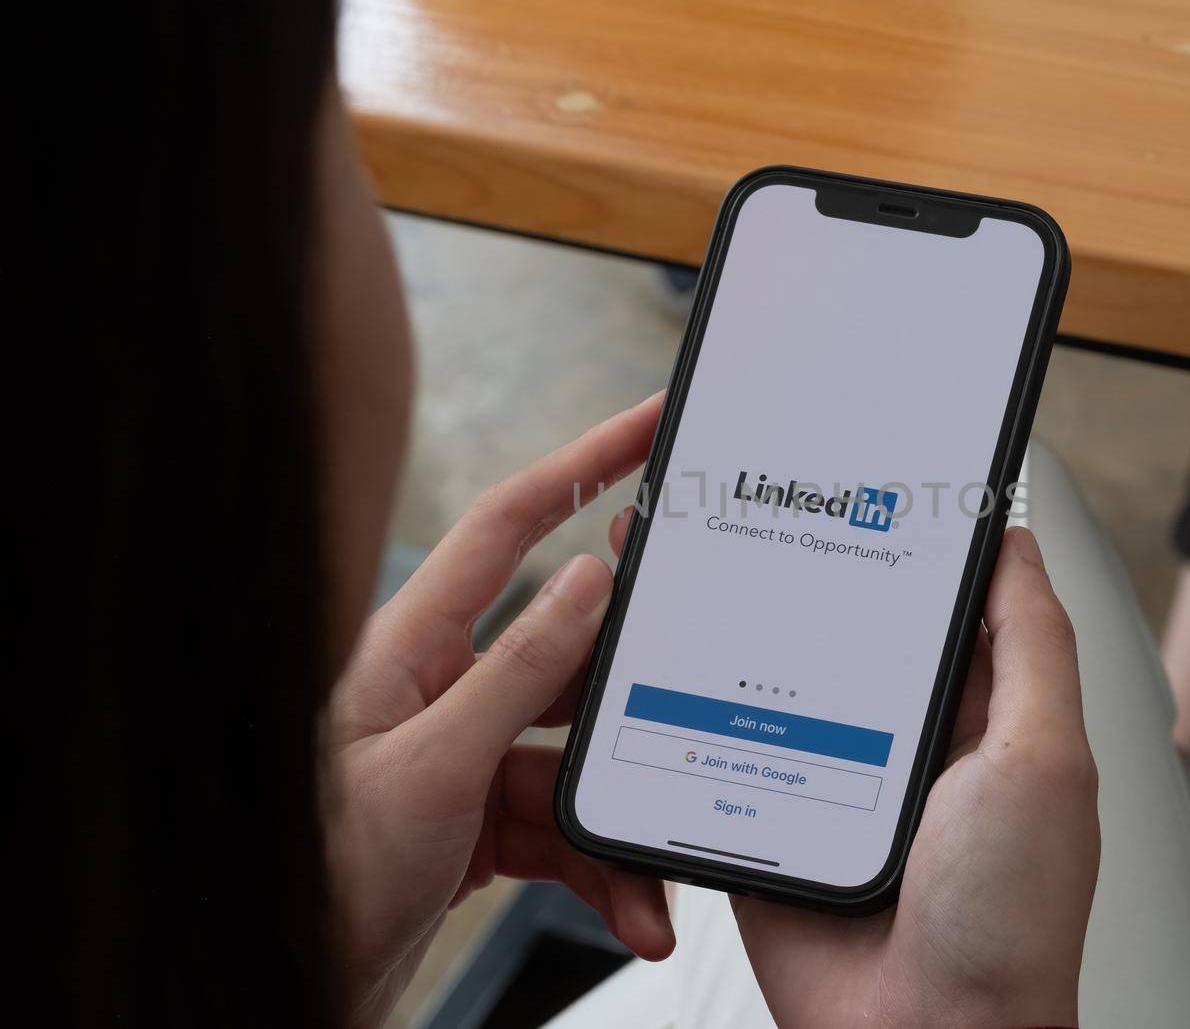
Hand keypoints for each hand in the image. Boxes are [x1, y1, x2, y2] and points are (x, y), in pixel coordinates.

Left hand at [326, 393, 673, 1026]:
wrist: (286, 984)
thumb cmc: (320, 875)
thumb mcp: (431, 768)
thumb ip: (514, 671)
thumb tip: (584, 581)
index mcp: (411, 647)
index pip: (509, 526)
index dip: (583, 462)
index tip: (646, 425)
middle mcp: (443, 689)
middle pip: (568, 655)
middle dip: (635, 699)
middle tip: (695, 690)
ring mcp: (467, 755)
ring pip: (576, 756)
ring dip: (618, 816)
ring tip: (648, 870)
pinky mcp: (484, 819)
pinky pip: (565, 823)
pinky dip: (602, 864)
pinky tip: (628, 905)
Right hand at [607, 514, 1099, 1028]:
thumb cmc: (1010, 924)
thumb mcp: (1043, 760)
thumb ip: (1033, 649)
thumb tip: (1014, 545)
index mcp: (977, 717)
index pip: (935, 603)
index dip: (899, 541)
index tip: (856, 479)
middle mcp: (900, 742)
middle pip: (839, 636)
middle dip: (793, 578)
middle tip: (746, 510)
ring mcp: (830, 780)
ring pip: (774, 686)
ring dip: (733, 639)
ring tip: (692, 574)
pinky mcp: (771, 823)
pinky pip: (726, 755)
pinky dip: (695, 717)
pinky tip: (666, 671)